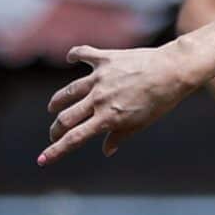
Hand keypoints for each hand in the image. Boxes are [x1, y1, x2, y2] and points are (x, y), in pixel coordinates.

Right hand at [40, 43, 198, 164]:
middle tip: (54, 133)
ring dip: (58, 101)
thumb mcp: (141, 124)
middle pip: (66, 117)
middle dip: (56, 129)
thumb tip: (106, 150)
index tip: (41, 160)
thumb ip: (120, 136)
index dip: (55, 151)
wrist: (174, 71)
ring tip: (53, 107)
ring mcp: (99, 78)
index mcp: (108, 118)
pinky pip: (83, 54)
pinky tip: (70, 58)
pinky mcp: (105, 59)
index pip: (75, 139)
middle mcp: (99, 99)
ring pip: (69, 91)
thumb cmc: (161, 101)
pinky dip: (75, 55)